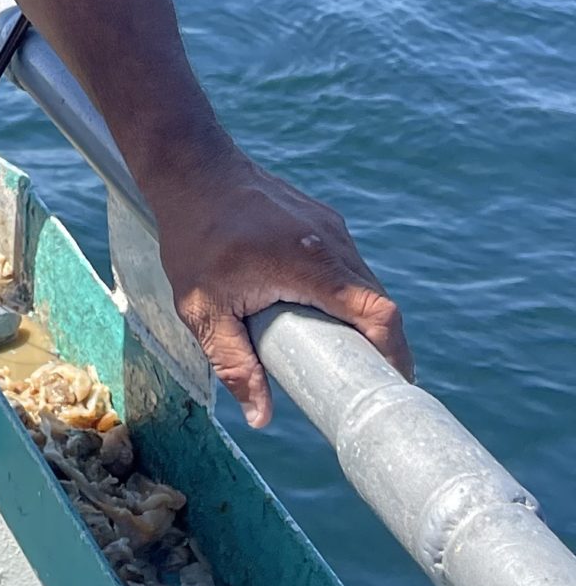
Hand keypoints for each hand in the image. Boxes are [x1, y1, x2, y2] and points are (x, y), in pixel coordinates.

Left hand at [149, 140, 413, 428]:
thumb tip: (262, 418)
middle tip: (365, 384)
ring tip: (343, 354)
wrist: (190, 168)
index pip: (378, 313)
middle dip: (379, 344)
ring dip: (360, 317)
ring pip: (362, 281)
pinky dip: (343, 292)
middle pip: (377, 302)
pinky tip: (320, 313)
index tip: (395, 387)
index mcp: (311, 265)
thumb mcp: (203, 308)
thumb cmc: (194, 236)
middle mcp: (331, 242)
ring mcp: (330, 226)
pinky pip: (345, 263)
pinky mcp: (321, 218)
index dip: (395, 354)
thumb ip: (234, 363)